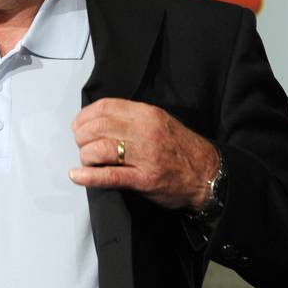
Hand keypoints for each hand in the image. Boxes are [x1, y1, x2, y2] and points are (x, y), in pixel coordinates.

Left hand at [69, 98, 217, 209]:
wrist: (209, 174)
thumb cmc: (181, 148)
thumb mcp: (159, 121)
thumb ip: (131, 118)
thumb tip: (97, 119)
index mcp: (147, 114)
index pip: (104, 107)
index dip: (84, 116)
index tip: (78, 125)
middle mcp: (145, 132)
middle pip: (97, 128)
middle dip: (81, 137)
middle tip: (81, 144)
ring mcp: (145, 156)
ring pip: (99, 149)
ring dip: (85, 155)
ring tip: (87, 160)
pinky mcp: (145, 179)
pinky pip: (110, 176)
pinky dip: (88, 176)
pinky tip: (77, 175)